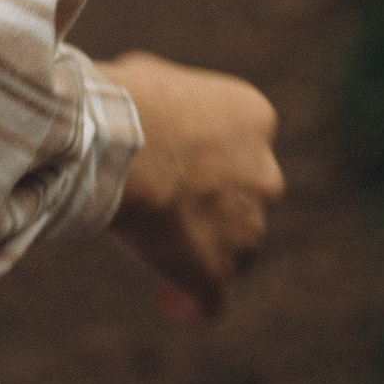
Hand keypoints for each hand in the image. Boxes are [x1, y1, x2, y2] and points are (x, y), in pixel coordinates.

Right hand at [102, 47, 284, 319]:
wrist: (118, 143)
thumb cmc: (125, 101)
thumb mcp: (159, 78)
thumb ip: (176, 104)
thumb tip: (153, 111)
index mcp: (257, 120)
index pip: (245, 145)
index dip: (213, 160)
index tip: (181, 171)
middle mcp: (265, 176)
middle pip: (247, 203)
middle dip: (216, 209)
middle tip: (169, 209)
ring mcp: (245, 229)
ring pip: (233, 252)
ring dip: (204, 252)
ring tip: (157, 250)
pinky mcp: (215, 272)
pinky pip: (212, 302)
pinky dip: (193, 306)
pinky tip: (172, 306)